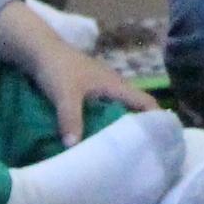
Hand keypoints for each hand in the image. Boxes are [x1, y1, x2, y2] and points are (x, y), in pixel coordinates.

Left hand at [0, 0, 160, 144]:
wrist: (38, 50)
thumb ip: (71, 119)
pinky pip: (103, 110)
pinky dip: (106, 122)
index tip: (165, 141)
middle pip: (134, 109)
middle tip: (145, 153)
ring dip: (121, 126)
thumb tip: (74, 147)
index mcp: (115, 85)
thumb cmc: (58, 69)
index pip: (145, 102)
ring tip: (124, 150)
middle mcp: (112, 86)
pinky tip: (99, 137)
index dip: (158, 119)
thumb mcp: (65, 95)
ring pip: (118, 110)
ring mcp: (100, 87)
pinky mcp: (87, 91)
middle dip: (140, 128)